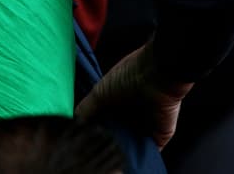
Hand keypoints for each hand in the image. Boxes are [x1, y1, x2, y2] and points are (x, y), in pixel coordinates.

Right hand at [75, 42, 192, 148]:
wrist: (159, 74)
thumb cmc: (129, 75)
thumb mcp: (100, 91)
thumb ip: (87, 108)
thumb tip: (74, 122)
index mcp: (119, 100)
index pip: (105, 121)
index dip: (95, 129)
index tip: (84, 139)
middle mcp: (133, 113)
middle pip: (117, 133)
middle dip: (108, 141)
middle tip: (95, 150)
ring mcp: (147, 125)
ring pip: (131, 144)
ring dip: (122, 149)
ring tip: (109, 155)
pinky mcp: (160, 135)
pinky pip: (147, 150)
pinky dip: (138, 155)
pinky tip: (126, 158)